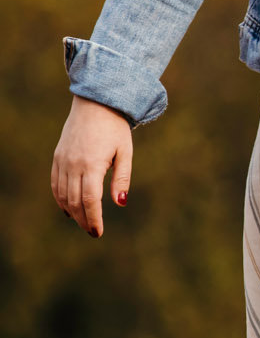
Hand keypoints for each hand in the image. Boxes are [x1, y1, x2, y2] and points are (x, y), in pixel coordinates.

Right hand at [51, 97, 134, 237]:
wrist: (95, 104)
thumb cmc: (115, 129)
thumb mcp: (125, 153)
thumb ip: (122, 178)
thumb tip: (119, 203)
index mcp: (91, 164)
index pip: (89, 200)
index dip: (93, 218)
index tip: (98, 232)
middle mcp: (73, 164)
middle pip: (74, 200)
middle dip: (83, 219)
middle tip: (93, 232)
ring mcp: (62, 160)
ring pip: (62, 194)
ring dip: (72, 212)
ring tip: (83, 223)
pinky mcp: (58, 156)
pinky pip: (55, 183)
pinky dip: (60, 198)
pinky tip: (69, 209)